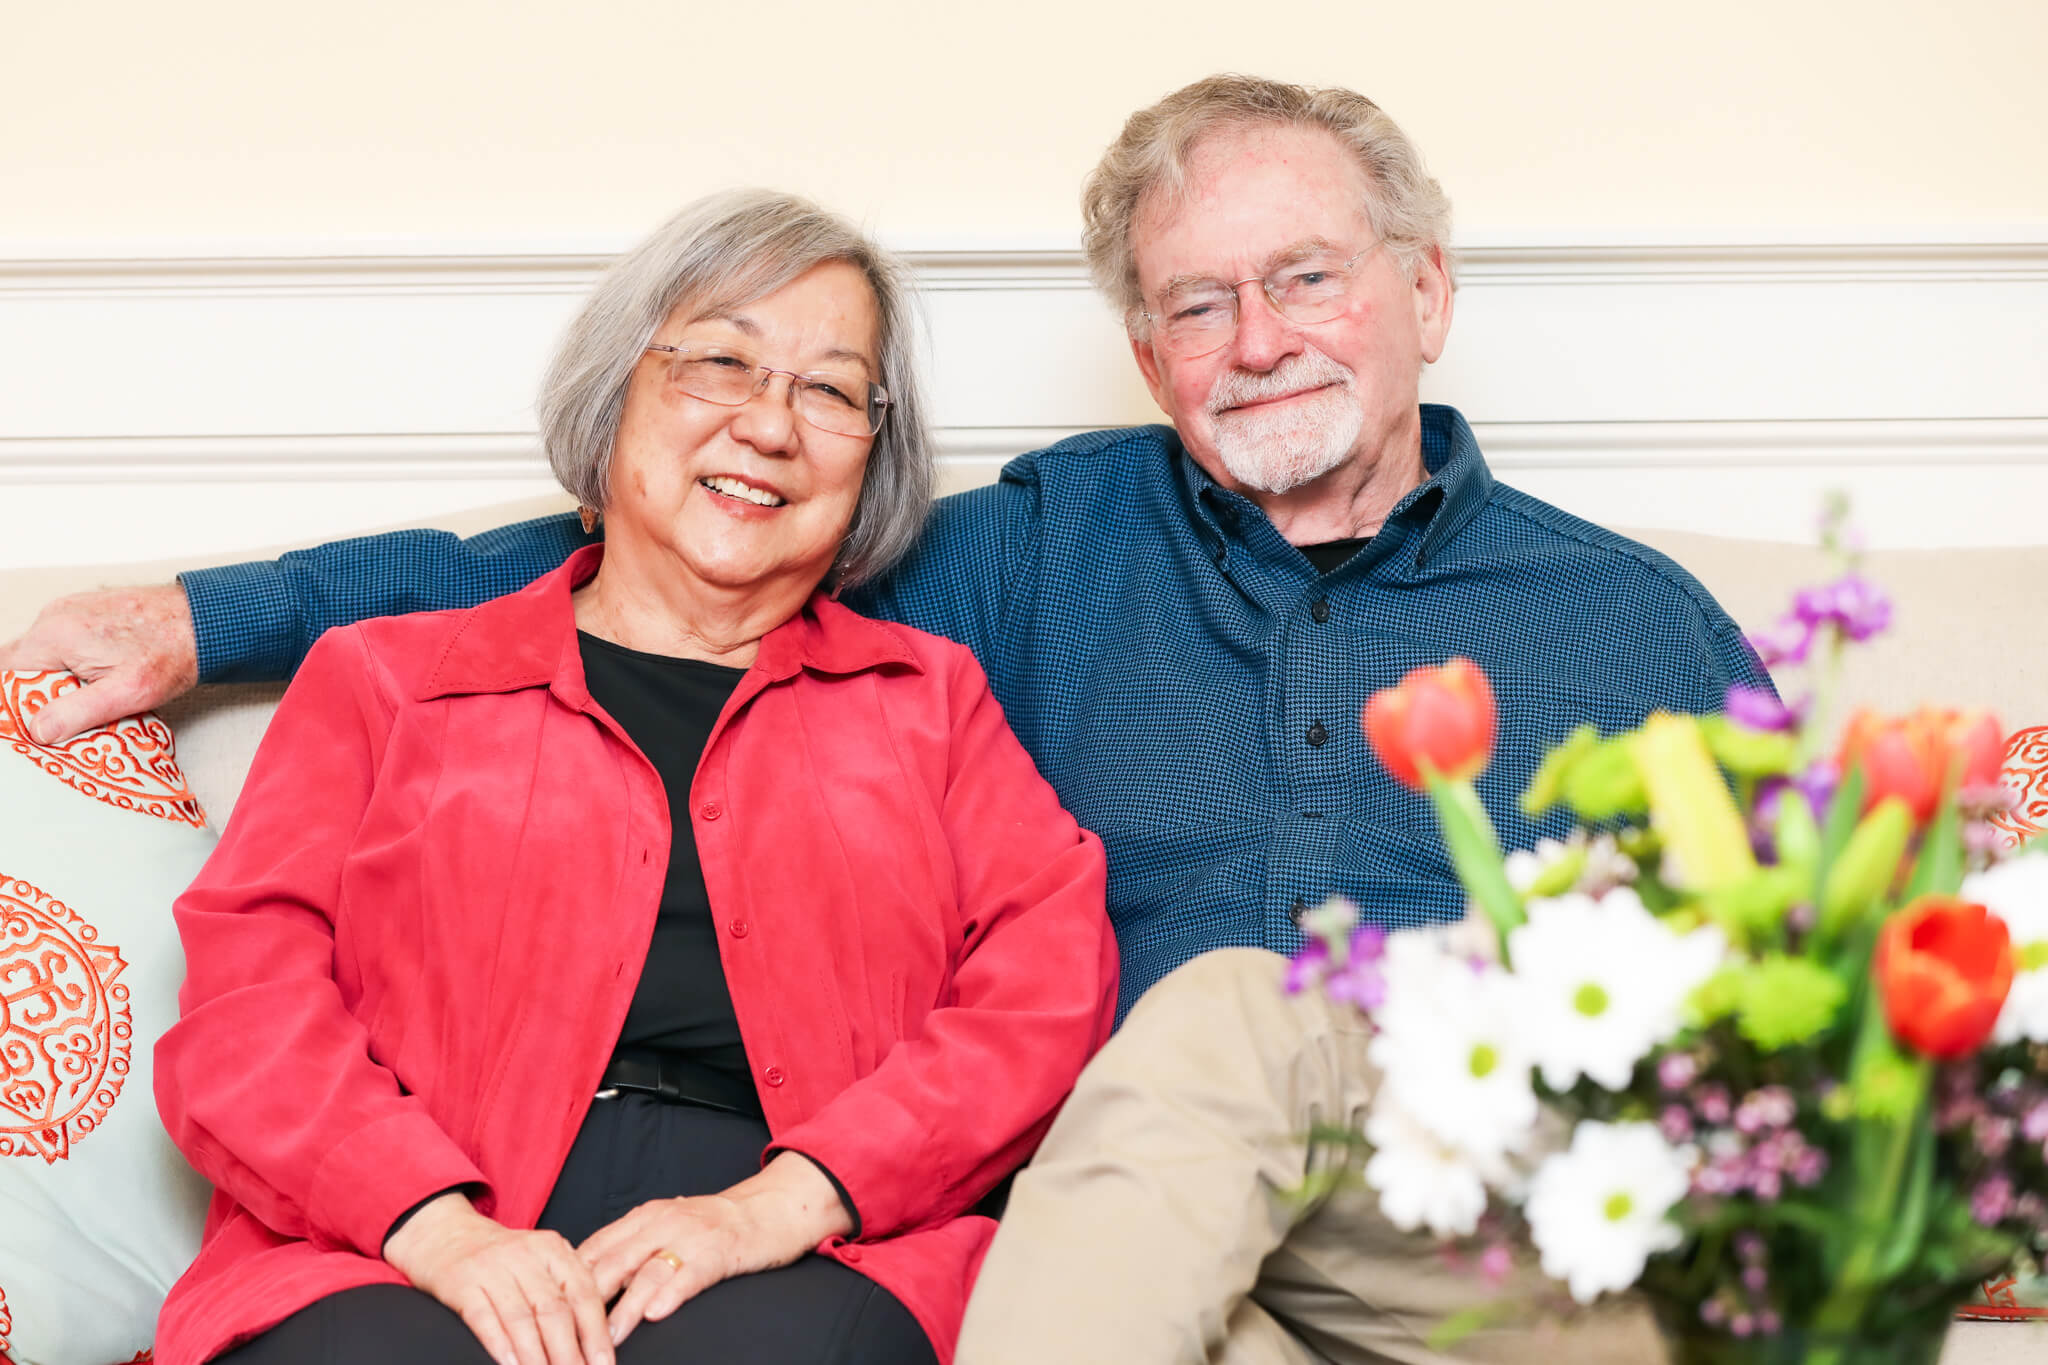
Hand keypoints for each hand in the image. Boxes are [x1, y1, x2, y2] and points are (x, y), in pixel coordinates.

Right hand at [0, 584, 198, 743]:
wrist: (206, 621)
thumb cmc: (172, 654)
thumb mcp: (126, 694)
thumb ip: (76, 712)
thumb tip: (37, 730)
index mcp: (54, 635)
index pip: (8, 675)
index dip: (16, 703)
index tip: (35, 724)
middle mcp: (55, 617)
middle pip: (22, 665)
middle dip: (36, 693)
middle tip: (63, 717)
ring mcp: (70, 611)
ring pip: (43, 656)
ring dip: (56, 680)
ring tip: (86, 698)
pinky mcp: (86, 613)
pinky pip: (63, 644)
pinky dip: (71, 664)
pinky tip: (97, 679)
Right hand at [384, 1192, 614, 1364]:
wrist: (445, 1233)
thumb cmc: (502, 1257)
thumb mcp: (540, 1259)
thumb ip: (566, 1288)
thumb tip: (595, 1340)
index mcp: (553, 1249)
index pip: (584, 1294)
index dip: (596, 1333)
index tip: (604, 1364)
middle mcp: (525, 1255)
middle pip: (554, 1310)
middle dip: (569, 1353)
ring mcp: (491, 1268)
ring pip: (521, 1319)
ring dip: (537, 1357)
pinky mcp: (461, 1282)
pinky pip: (483, 1318)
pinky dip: (500, 1345)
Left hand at [578, 1152, 852, 1345]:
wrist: (769, 1209)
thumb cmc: (715, 1226)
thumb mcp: (667, 1228)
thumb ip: (633, 1249)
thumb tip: (588, 1282)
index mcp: (642, 1218)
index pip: (593, 1250)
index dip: (566, 1284)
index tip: (545, 1313)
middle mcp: (659, 1222)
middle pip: (610, 1263)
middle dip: (583, 1302)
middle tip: (564, 1334)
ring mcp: (688, 1235)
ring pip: (644, 1273)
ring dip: (622, 1309)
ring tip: (605, 1339)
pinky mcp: (718, 1250)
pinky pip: (688, 1273)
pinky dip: (670, 1293)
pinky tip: (655, 1313)